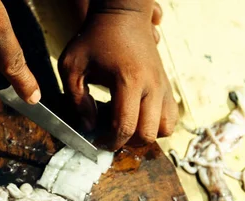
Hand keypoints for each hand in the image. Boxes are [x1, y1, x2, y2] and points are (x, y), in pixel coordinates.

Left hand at [59, 0, 176, 149]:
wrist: (123, 14)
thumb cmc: (94, 38)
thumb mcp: (72, 67)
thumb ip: (77, 100)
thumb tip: (89, 127)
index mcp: (128, 80)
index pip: (125, 126)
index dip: (109, 142)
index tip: (96, 142)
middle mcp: (152, 85)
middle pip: (148, 134)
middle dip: (128, 142)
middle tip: (110, 135)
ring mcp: (163, 86)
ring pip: (165, 129)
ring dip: (145, 135)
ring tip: (126, 126)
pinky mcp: (167, 85)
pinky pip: (171, 117)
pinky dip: (157, 125)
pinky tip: (137, 117)